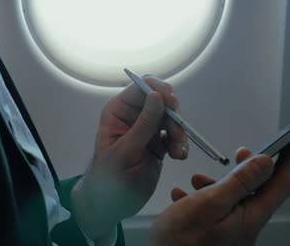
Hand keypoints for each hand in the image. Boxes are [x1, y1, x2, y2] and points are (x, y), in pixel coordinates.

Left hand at [72, 75, 188, 239]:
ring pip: (171, 119)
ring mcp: (147, 130)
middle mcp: (133, 116)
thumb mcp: (126, 150)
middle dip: (173, 116)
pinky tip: (179, 156)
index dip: (158, 89)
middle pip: (161, 101)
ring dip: (179, 133)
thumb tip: (156, 96)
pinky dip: (180, 145)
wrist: (111, 202)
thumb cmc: (109, 176)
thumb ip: (143, 124)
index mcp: (118, 111)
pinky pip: (174, 136)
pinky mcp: (158, 144)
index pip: (141, 87)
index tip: (172, 101)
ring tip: (178, 152)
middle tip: (178, 133)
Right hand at [148, 141, 289, 245]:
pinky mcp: (214, 236)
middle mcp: (244, 228)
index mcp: (248, 220)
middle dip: (247, 169)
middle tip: (241, 153)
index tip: (289, 142)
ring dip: (217, 184)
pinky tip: (184, 197)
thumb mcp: (209, 204)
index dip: (287, 161)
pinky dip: (202, 198)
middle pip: (257, 192)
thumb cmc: (179, 242)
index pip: (279, 186)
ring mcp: (230, 233)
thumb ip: (239, 182)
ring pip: (233, 200)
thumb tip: (265, 163)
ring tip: (197, 179)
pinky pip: (215, 211)